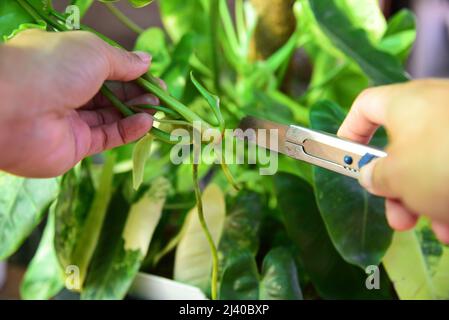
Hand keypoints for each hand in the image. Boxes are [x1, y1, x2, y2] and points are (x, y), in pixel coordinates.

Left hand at [0, 29, 158, 177]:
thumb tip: (146, 61)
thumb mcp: (93, 52)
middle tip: (162, 97)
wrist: (12, 110)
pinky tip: (146, 123)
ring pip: (111, 116)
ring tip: (158, 109)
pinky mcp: (76, 145)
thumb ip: (123, 61)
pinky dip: (128, 130)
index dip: (133, 73)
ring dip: (137, 111)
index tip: (155, 79)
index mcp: (67, 62)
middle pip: (112, 94)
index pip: (107, 68)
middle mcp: (68, 90)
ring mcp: (72, 119)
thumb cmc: (51, 68)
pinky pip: (107, 136)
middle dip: (138, 94)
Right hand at [338, 79, 448, 243]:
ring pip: (434, 164)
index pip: (364, 106)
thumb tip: (372, 175)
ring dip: (427, 200)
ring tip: (438, 227)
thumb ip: (375, 175)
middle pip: (402, 146)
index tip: (347, 157)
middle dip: (398, 187)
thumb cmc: (445, 162)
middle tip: (397, 215)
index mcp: (405, 103)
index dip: (349, 130)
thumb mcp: (396, 176)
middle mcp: (435, 108)